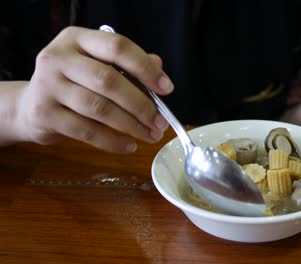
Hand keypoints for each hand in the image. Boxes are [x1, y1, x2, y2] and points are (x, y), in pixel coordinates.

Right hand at [15, 26, 172, 152]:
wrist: (30, 105)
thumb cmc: (74, 82)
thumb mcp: (98, 65)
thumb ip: (128, 66)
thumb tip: (159, 67)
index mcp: (77, 39)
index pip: (118, 47)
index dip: (146, 68)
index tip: (166, 89)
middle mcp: (59, 58)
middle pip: (109, 81)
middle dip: (141, 105)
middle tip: (160, 122)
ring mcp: (48, 86)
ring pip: (99, 108)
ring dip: (131, 126)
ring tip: (150, 135)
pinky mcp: (45, 114)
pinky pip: (87, 131)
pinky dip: (112, 141)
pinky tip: (129, 146)